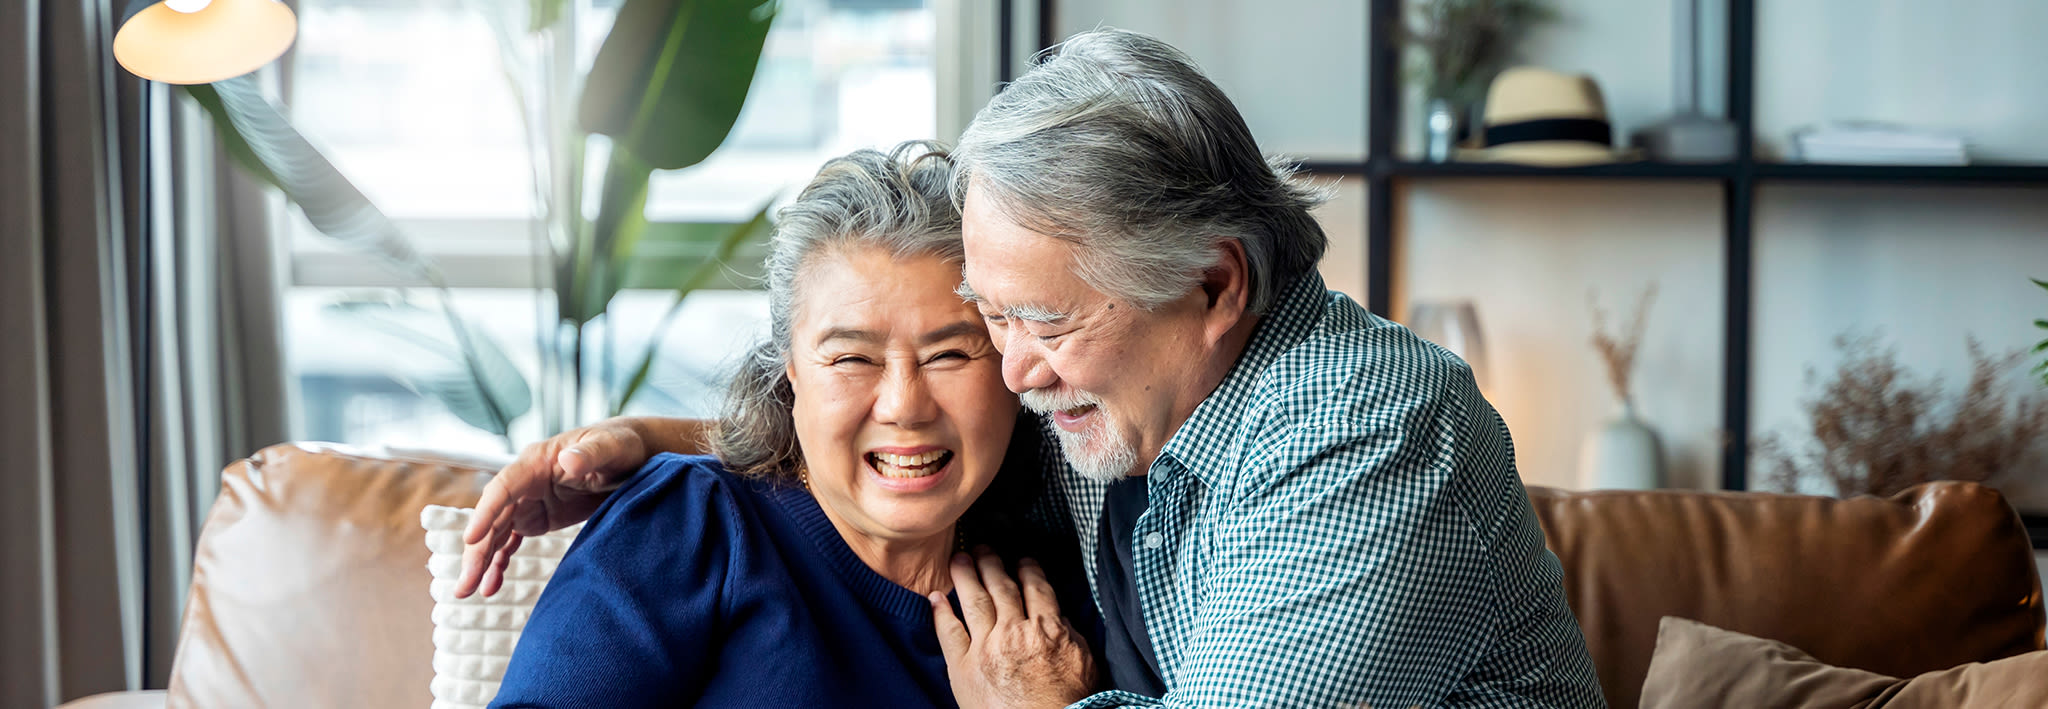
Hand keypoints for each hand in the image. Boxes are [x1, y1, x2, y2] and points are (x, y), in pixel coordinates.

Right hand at [453, 420, 649, 597]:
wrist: (634, 455)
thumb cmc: (621, 445)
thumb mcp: (611, 447)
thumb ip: (591, 454)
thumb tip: (568, 460)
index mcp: (538, 462)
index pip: (503, 488)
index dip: (485, 513)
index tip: (470, 539)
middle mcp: (526, 482)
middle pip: (493, 517)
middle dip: (476, 551)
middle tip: (464, 584)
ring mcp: (530, 501)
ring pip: (496, 532)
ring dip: (481, 562)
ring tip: (467, 592)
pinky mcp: (539, 517)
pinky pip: (511, 540)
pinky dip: (500, 562)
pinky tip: (492, 585)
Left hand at [932, 549, 1095, 708]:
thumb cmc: (1066, 703)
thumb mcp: (1083, 663)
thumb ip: (1070, 635)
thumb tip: (1058, 617)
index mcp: (1046, 629)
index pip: (1035, 588)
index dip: (1028, 569)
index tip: (1022, 560)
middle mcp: (1013, 632)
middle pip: (1000, 587)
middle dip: (992, 563)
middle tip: (983, 548)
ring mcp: (985, 648)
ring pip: (973, 600)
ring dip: (965, 575)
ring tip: (959, 559)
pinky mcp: (963, 668)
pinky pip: (948, 632)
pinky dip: (940, 612)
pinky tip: (935, 597)